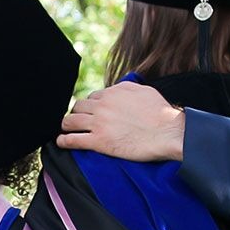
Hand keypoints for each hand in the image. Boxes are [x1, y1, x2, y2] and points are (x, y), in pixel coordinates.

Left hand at [56, 83, 185, 161]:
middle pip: (78, 106)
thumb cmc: (161, 113)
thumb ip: (127, 88)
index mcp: (113, 93)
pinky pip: (73, 140)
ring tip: (65, 129)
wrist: (168, 132)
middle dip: (76, 113)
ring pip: (71, 121)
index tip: (90, 112)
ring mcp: (99, 123)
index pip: (93, 97)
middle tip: (76, 120)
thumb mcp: (144, 90)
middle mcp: (102, 105)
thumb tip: (118, 88)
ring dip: (66, 125)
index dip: (91, 106)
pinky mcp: (99, 141)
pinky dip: (64, 141)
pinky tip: (61, 142)